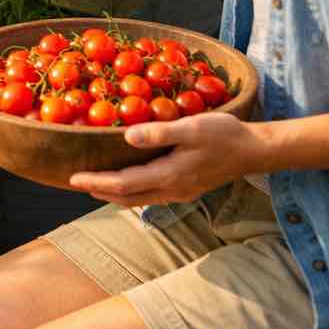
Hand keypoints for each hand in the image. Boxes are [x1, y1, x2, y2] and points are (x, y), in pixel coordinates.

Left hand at [67, 113, 268, 206]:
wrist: (256, 151)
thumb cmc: (224, 135)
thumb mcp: (191, 128)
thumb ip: (159, 133)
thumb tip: (127, 137)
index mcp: (169, 176)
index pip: (123, 184)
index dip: (96, 181)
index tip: (72, 178)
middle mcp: (172, 190)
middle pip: (127, 197)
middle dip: (100, 191)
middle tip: (76, 183)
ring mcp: (181, 192)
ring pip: (139, 199)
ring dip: (115, 194)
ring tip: (95, 185)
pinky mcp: (188, 189)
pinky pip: (152, 195)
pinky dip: (133, 191)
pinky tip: (128, 182)